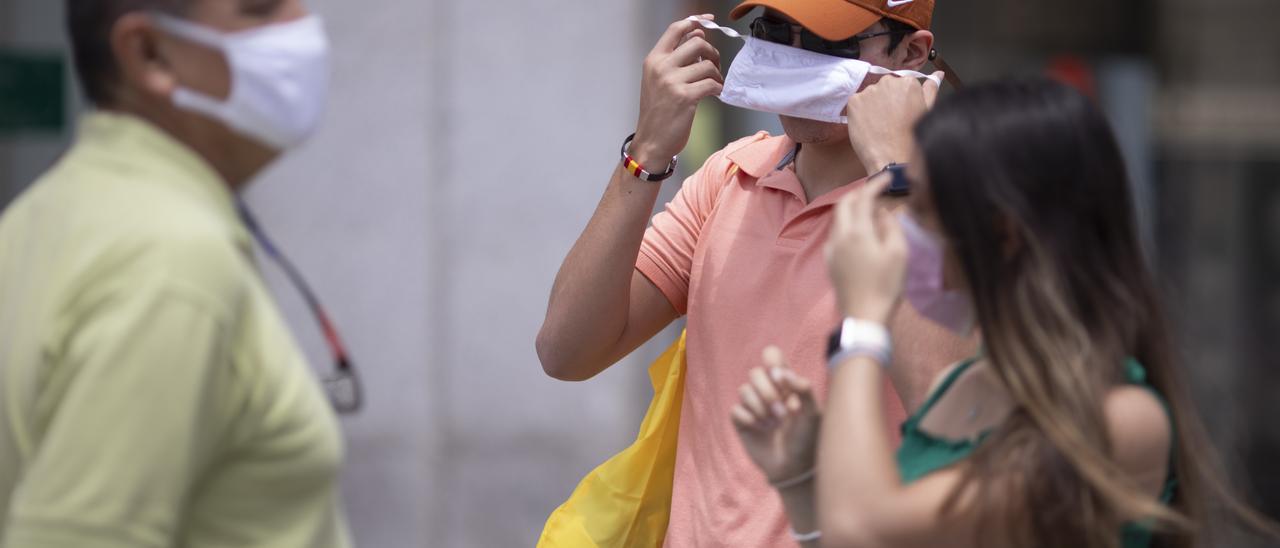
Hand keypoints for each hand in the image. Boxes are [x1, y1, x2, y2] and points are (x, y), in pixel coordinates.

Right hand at [631, 16, 723, 166]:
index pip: (676, 29)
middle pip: (697, 42)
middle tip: (714, 66)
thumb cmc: (657, 112)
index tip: (709, 21)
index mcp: (653, 60)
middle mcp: (661, 67)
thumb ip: (675, 59)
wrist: (651, 141)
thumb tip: (698, 37)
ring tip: (713, 84)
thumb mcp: (658, 80)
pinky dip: (717, 88)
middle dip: (712, 52)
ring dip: (716, 75)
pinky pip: (712, 84)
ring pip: (708, 65)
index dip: (696, 22)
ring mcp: (672, 82)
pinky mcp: (685, 97)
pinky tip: (714, 94)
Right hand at [731, 346, 820, 487]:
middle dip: (767, 392)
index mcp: (785, 382)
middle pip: (755, 372)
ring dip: (760, 408)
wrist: (794, 467)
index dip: (771, 360)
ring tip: (774, 424)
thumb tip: (784, 373)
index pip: (771, 356)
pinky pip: (736, 410)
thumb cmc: (808, 438)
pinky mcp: (741, 420)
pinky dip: (750, 420)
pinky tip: (761, 430)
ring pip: (743, 390)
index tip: (779, 375)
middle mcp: (767, 390)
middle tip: (783, 413)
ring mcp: (753, 405)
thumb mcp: (813, 414)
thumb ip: (804, 389)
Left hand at [825, 176, 906, 323]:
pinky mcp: (830, 262)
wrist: (864, 317)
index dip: (875, 185)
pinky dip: (848, 225)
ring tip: (872, 211)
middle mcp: (839, 237)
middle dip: (860, 193)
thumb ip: (891, 226)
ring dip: (853, 209)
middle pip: (844, 204)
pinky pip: (836, 234)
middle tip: (877, 191)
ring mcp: (831, 250)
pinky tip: (860, 233)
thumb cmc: (886, 285)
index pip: (863, 198)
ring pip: (838, 219)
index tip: (887, 178)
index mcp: (857, 232)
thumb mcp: (899, 253)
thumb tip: (883, 212)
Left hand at [845, 72, 942, 174]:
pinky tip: (869, 126)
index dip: (901, 100)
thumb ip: (931, 89)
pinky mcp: (854, 101)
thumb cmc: (912, 138)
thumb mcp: (927, 111)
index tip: (901, 113)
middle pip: (886, 88)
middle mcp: (888, 82)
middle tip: (891, 121)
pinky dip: (860, 113)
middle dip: (887, 100)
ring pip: (871, 95)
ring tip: (880, 126)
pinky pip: (857, 103)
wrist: (892, 158)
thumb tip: (937, 74)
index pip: (902, 84)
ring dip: (873, 106)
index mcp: (908, 82)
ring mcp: (869, 91)